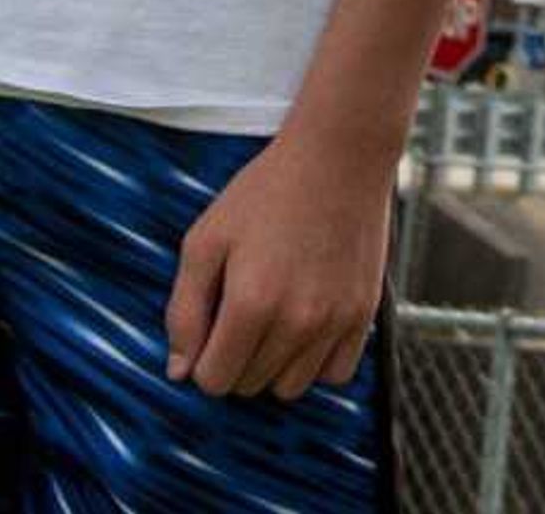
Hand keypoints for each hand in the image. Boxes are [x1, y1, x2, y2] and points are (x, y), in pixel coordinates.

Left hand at [163, 128, 390, 400]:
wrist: (340, 156)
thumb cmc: (265, 193)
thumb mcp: (205, 240)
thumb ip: (184, 311)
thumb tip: (180, 372)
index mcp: (251, 304)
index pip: (213, 380)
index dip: (202, 359)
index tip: (210, 326)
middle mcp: (297, 322)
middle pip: (249, 385)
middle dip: (234, 359)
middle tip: (240, 309)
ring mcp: (336, 320)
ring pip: (290, 388)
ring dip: (273, 366)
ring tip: (272, 318)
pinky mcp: (365, 314)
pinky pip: (335, 374)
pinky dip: (315, 362)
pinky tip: (306, 326)